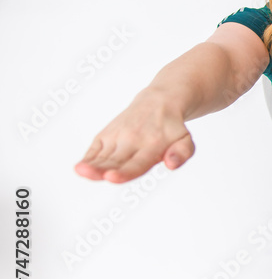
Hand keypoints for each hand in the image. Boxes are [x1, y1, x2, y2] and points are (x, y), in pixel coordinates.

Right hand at [75, 90, 194, 182]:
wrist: (159, 101)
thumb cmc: (172, 127)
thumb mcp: (185, 139)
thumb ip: (182, 153)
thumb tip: (171, 164)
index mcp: (153, 144)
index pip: (137, 163)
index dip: (125, 172)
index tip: (112, 177)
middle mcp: (133, 139)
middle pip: (117, 161)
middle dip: (105, 169)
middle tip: (95, 175)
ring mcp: (117, 136)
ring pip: (103, 156)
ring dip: (91, 165)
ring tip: (81, 171)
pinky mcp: (106, 135)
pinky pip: (94, 149)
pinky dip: (87, 158)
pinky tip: (80, 168)